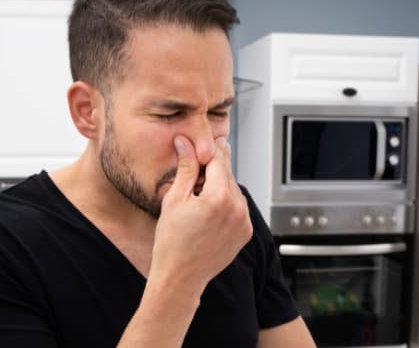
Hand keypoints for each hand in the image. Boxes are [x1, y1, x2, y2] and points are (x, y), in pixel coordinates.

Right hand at [149, 135, 252, 292]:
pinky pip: (237, 207)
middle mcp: (238, 208)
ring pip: (233, 189)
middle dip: (211, 169)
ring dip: (218, 186)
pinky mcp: (246, 232)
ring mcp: (244, 221)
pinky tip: (207, 213)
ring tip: (197, 199)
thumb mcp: (174, 199)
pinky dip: (225, 203)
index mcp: (220, 197)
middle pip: (227, 173)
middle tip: (193, 173)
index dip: (206, 149)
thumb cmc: (172, 242)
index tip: (198, 143)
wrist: (181, 277)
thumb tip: (185, 142)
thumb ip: (186, 168)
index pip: (217, 159)